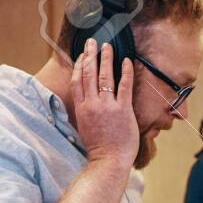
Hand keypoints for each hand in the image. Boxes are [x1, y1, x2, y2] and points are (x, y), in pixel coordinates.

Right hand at [72, 39, 137, 167]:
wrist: (108, 161)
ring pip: (104, 76)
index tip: (81, 55)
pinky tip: (126, 60)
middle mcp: (92, 104)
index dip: (78, 65)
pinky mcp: (123, 109)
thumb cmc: (98, 148)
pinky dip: (125, 71)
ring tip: (107, 46)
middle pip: (88, 73)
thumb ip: (84, 112)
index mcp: (81, 109)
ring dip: (105, 58)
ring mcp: (107, 106)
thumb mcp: (84, 127)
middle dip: (89, 55)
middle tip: (91, 42)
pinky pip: (124, 85)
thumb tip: (86, 102)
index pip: (77, 81)